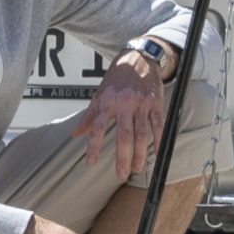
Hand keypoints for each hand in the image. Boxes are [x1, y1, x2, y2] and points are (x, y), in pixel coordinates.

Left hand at [77, 51, 164, 180]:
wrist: (139, 58)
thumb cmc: (117, 78)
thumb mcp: (99, 94)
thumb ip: (89, 116)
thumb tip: (75, 134)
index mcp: (107, 102)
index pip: (98, 127)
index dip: (94, 146)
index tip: (91, 163)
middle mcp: (124, 104)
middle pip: (124, 135)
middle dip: (122, 157)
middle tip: (120, 174)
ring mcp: (141, 104)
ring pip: (142, 133)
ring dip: (140, 153)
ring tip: (137, 168)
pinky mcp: (155, 103)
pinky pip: (158, 124)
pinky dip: (159, 139)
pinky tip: (157, 153)